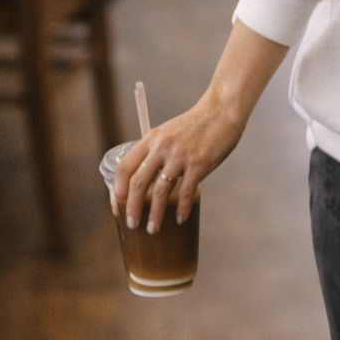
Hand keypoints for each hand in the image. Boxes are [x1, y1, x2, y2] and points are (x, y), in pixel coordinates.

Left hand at [113, 89, 244, 234]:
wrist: (221, 110)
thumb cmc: (197, 125)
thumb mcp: (169, 133)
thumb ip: (158, 153)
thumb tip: (150, 182)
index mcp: (151, 139)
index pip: (124, 167)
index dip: (117, 189)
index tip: (118, 205)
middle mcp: (162, 147)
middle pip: (138, 183)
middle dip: (132, 208)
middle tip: (132, 224)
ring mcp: (180, 156)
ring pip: (160, 192)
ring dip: (155, 214)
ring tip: (153, 229)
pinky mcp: (199, 163)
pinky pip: (187, 192)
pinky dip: (183, 208)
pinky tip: (181, 218)